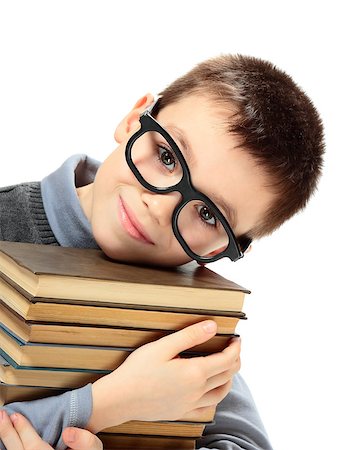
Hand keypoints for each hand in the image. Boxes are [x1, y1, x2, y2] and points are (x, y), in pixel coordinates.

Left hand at [0, 410, 101, 449]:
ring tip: (2, 426)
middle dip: (8, 434)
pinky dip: (13, 447)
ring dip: (8, 441)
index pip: (33, 447)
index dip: (23, 430)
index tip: (16, 416)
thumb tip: (68, 432)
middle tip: (2, 417)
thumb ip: (85, 441)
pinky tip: (10, 441)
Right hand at [87, 320, 240, 431]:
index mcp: (195, 373)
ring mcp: (190, 404)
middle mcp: (197, 391)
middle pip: (228, 375)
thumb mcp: (163, 346)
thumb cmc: (138, 370)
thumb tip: (213, 326)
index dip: (236, 348)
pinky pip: (207, 408)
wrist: (120, 399)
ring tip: (227, 366)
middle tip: (234, 347)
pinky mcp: (181, 412)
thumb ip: (190, 335)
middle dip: (235, 359)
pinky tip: (211, 391)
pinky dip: (216, 397)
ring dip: (229, 378)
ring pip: (221, 393)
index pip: (227, 360)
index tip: (237, 338)